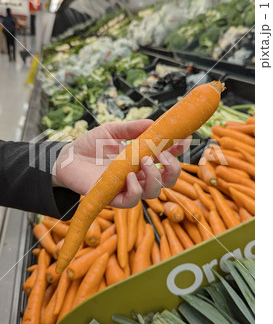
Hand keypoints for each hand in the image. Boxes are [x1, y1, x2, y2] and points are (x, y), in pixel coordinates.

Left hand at [52, 120, 190, 207]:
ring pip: (154, 192)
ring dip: (155, 178)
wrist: (67, 157)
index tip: (184, 138)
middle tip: (163, 154)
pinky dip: (135, 189)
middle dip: (173, 168)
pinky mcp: (113, 197)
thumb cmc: (90, 145)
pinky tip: (129, 176)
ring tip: (144, 161)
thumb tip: (153, 122)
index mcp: (142, 159)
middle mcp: (139, 176)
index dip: (179, 150)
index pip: (167, 158)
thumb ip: (131, 128)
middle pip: (168, 180)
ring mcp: (127, 188)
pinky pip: (132, 201)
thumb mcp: (112, 131)